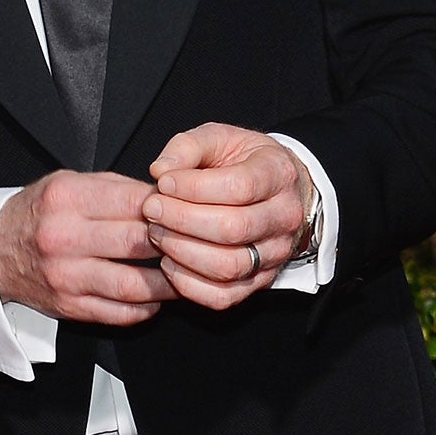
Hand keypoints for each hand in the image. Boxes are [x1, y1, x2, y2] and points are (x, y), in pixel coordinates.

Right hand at [0, 170, 175, 325]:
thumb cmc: (38, 213)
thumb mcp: (68, 183)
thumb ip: (113, 188)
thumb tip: (161, 196)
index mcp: (67, 199)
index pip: (131, 201)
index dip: (166, 206)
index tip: (185, 209)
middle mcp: (64, 237)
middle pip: (135, 242)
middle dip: (172, 243)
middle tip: (193, 242)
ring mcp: (66, 276)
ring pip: (132, 284)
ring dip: (166, 283)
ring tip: (183, 274)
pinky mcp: (68, 306)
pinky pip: (118, 313)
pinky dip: (144, 308)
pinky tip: (155, 297)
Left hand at [142, 123, 311, 311]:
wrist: (279, 190)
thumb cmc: (243, 161)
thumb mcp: (220, 138)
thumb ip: (187, 146)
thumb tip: (160, 170)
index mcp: (278, 174)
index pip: (239, 187)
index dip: (193, 187)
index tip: (163, 181)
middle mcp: (284, 217)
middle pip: (232, 228)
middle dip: (181, 220)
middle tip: (151, 208)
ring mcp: (275, 254)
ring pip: (228, 266)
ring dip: (182, 251)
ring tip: (157, 232)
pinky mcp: (259, 281)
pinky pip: (223, 296)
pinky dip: (189, 284)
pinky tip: (169, 262)